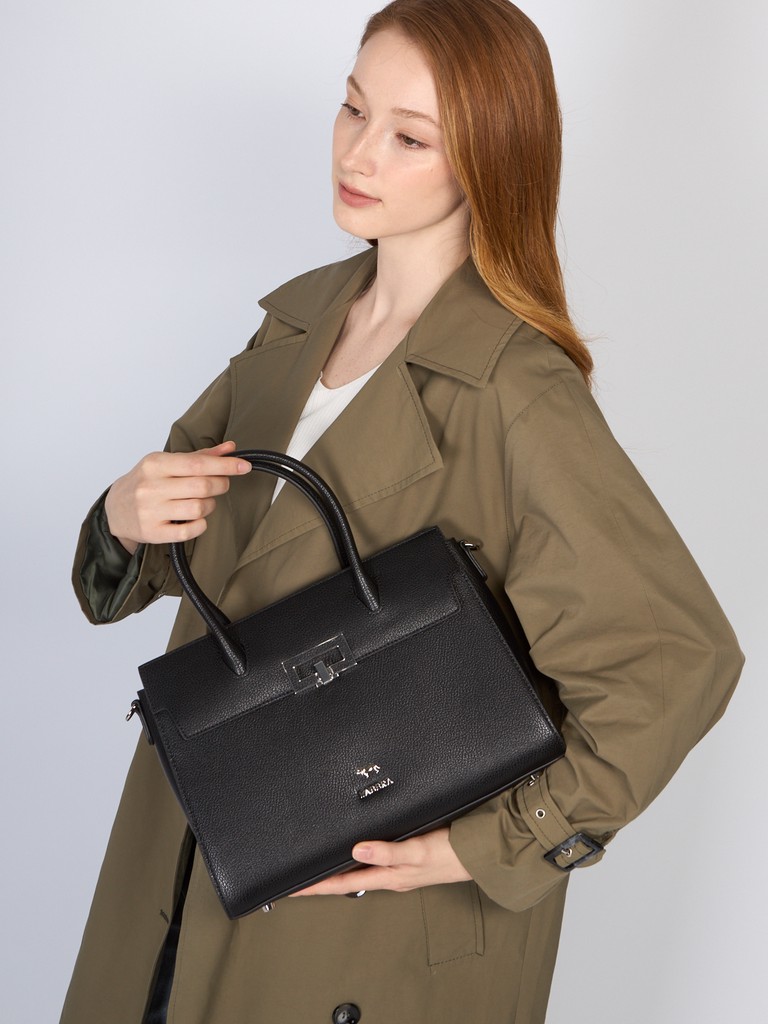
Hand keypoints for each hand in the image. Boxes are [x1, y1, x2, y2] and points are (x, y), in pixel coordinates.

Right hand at [103, 440, 251, 553]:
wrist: (115, 508)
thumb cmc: (146, 482)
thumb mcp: (167, 463)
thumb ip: (200, 456)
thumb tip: (231, 448)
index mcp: (155, 464)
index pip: (197, 464)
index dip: (225, 465)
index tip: (244, 466)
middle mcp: (151, 487)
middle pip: (201, 486)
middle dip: (220, 484)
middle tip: (221, 484)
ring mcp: (150, 511)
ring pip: (198, 508)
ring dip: (211, 505)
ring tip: (205, 501)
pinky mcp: (153, 533)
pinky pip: (189, 531)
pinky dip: (201, 524)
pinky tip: (197, 518)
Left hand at [289, 828, 470, 896]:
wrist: (481, 853)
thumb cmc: (453, 854)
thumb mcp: (419, 851)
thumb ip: (388, 851)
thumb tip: (357, 848)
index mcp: (388, 876)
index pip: (342, 884)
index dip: (316, 886)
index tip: (291, 888)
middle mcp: (390, 874)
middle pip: (347, 879)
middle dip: (322, 880)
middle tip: (297, 879)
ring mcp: (399, 866)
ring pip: (361, 869)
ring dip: (340, 868)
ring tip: (319, 865)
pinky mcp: (408, 855)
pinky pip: (376, 858)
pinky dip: (360, 855)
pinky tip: (357, 848)